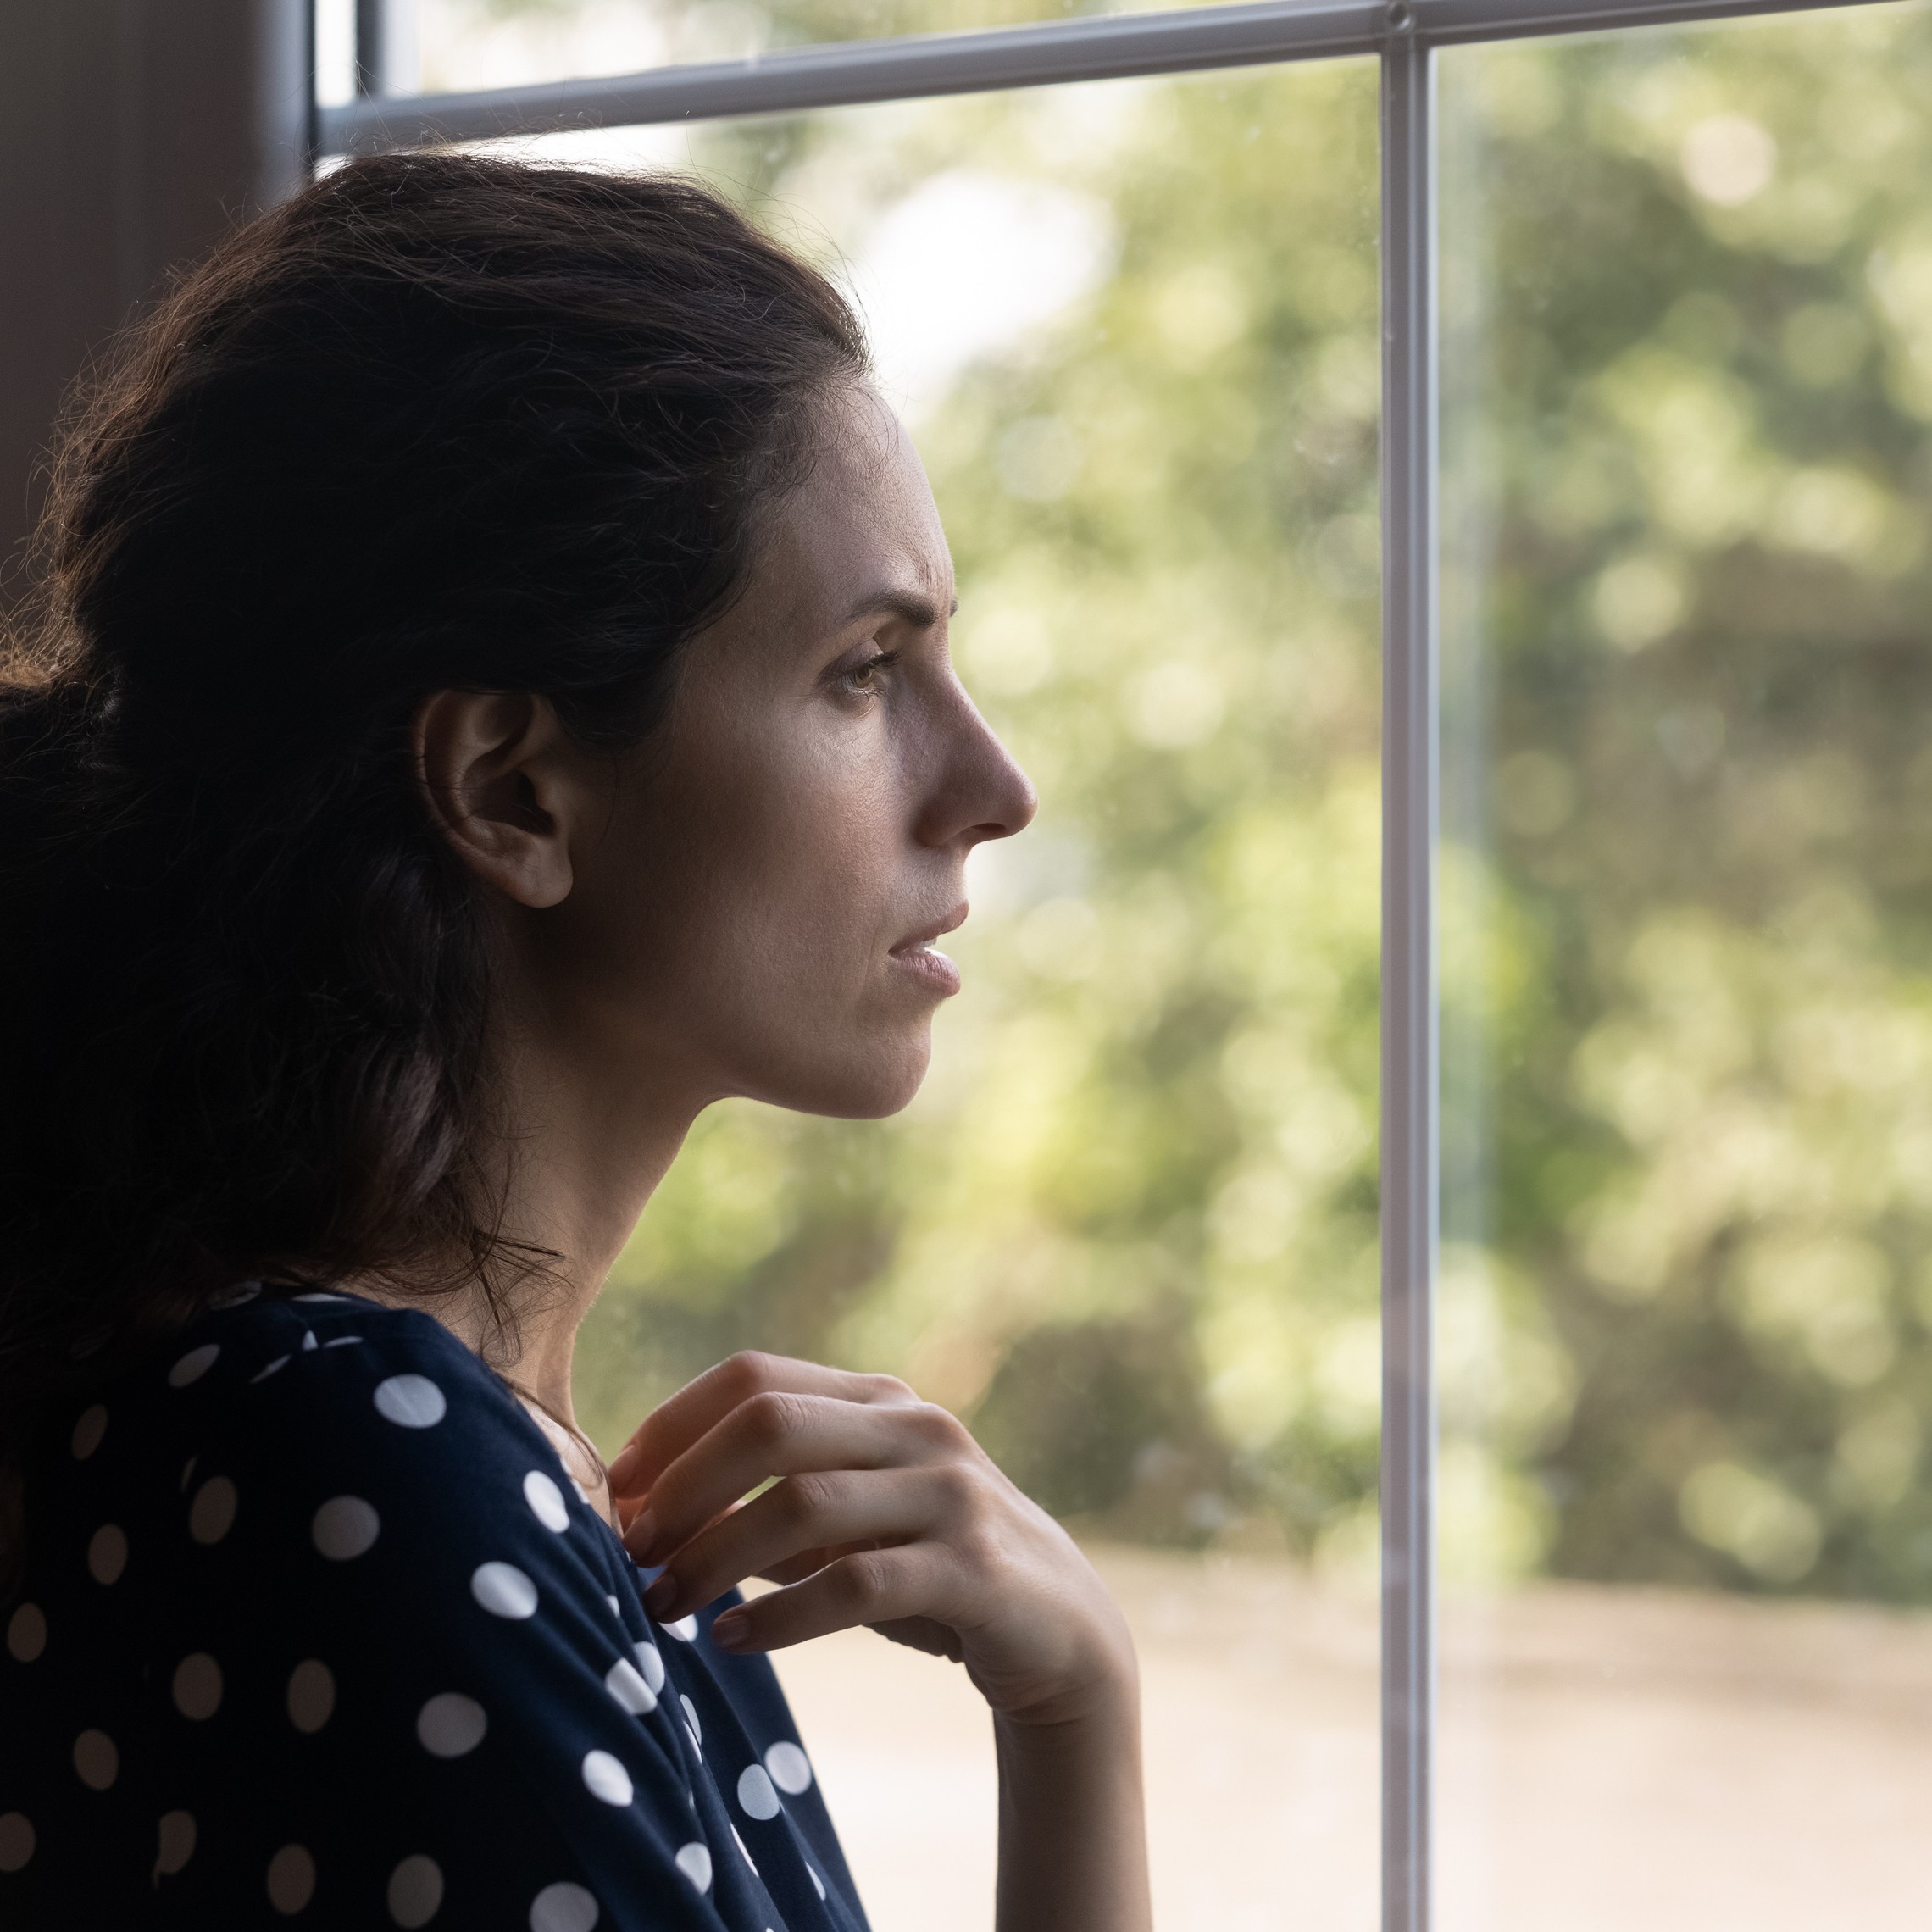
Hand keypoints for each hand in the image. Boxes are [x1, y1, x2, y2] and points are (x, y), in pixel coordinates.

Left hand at [607, 1352, 1135, 1726]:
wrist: (1060, 1630)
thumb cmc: (927, 1570)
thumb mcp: (846, 1526)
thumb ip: (764, 1506)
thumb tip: (643, 1513)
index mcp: (878, 1400)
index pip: (753, 1376)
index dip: (672, 1426)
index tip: (616, 1490)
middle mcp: (916, 1428)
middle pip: (771, 1424)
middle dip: (684, 1488)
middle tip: (632, 1550)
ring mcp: (952, 1493)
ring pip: (805, 1504)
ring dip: (715, 1557)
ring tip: (661, 1606)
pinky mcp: (975, 1568)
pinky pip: (856, 1583)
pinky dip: (779, 1613)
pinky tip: (730, 1639)